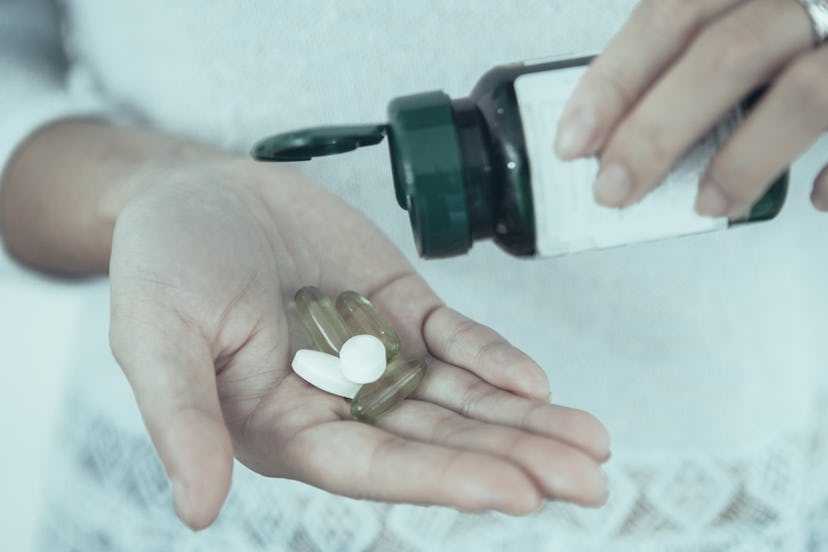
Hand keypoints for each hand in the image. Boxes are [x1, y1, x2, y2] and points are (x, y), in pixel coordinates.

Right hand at [108, 158, 609, 528]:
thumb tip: (196, 511)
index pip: (374, 466)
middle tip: (589, 482)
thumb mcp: (156, 339)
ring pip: (460, 397)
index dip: (443, 479)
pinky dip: (492, 358)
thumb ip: (182, 419)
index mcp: (285, 427)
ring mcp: (374, 354)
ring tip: (592, 444)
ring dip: (524, 419)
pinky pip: (453, 339)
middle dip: (512, 460)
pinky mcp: (396, 307)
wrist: (195, 193)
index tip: (517, 493)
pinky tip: (536, 381)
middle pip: (436, 440)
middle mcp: (338, 403)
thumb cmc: (162, 267)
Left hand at [555, 0, 827, 215]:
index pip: (670, 13)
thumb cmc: (807, 20)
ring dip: (743, 161)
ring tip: (707, 205)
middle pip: (725, 55)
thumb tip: (626, 123)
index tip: (573, 140)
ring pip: (804, 95)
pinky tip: (814, 197)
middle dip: (657, 132)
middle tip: (614, 189)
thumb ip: (706, 41)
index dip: (615, 80)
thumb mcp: (749, 8)